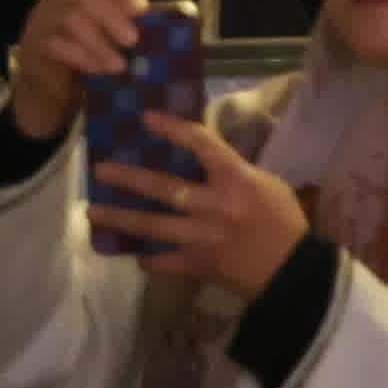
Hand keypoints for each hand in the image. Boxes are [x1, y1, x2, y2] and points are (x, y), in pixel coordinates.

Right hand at [6, 0, 147, 135]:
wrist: (51, 82)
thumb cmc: (90, 51)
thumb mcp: (112, 32)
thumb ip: (131, 23)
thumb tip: (171, 25)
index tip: (140, 11)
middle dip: (113, 17)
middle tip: (133, 41)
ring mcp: (44, 14)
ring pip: (72, 18)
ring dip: (99, 43)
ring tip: (118, 65)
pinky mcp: (34, 40)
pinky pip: (57, 43)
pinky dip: (81, 57)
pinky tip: (96, 70)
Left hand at [93, 111, 307, 302]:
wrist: (292, 269)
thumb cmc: (283, 220)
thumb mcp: (266, 184)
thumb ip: (233, 173)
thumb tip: (202, 162)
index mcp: (236, 180)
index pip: (201, 144)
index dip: (172, 128)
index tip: (147, 118)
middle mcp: (214, 206)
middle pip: (164, 188)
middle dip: (129, 177)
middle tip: (101, 169)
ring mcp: (202, 237)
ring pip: (152, 226)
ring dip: (121, 218)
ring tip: (94, 211)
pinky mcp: (198, 265)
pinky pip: (163, 261)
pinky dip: (147, 258)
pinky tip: (135, 254)